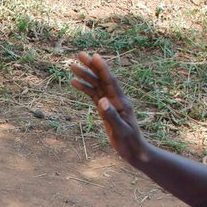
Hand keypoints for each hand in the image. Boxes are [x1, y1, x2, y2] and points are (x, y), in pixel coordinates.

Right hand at [69, 51, 148, 165]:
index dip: (102, 68)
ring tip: (72, 66)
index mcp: (121, 102)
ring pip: (96, 86)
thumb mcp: (120, 130)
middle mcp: (116, 99)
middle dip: (91, 66)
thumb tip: (101, 101)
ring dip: (85, 75)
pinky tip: (74, 83)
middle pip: (102, 79)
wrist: (134, 151)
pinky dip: (85, 88)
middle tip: (79, 54)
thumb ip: (111, 116)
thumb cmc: (129, 142)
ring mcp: (110, 104)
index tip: (94, 56)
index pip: (110, 82)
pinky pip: (93, 95)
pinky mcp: (105, 109)